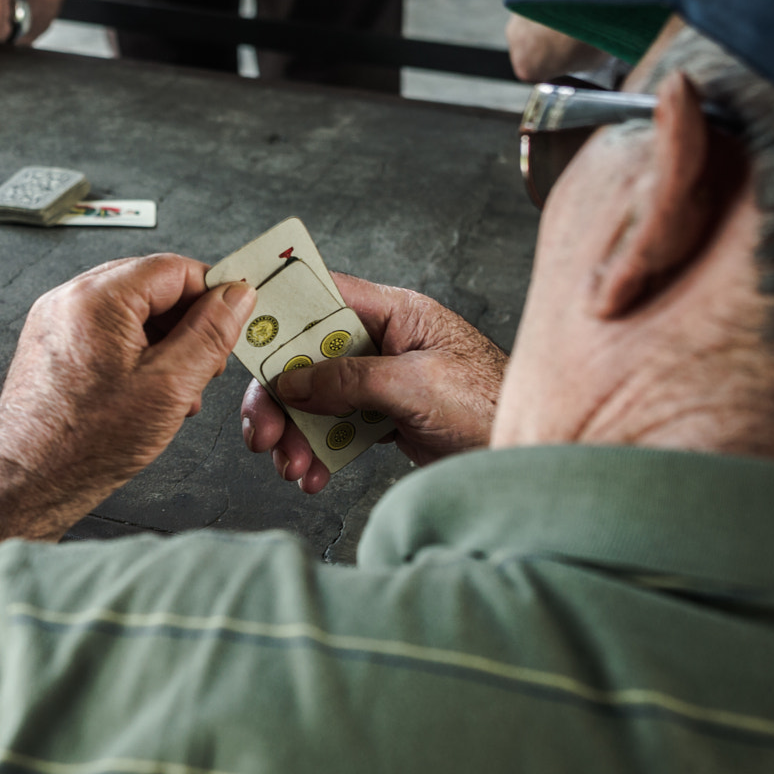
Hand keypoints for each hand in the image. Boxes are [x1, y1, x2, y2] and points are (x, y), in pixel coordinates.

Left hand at [0, 256, 251, 529]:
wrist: (30, 482)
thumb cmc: (86, 444)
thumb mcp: (170, 386)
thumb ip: (209, 334)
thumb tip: (235, 297)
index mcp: (97, 299)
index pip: (174, 268)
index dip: (212, 293)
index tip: (234, 320)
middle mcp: (69, 299)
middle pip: (151, 286)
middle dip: (188, 323)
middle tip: (209, 363)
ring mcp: (55, 321)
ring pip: (130, 311)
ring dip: (164, 342)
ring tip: (178, 388)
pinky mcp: (51, 345)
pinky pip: (105, 331)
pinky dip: (135, 353)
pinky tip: (149, 392)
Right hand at [242, 275, 505, 493]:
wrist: (531, 462)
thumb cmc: (494, 408)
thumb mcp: (417, 386)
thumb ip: (350, 378)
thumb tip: (293, 382)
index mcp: (398, 313)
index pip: (324, 296)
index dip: (280, 309)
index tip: (242, 331)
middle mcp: (386, 342)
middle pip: (308, 357)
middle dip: (278, 398)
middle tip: (262, 433)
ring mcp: (383, 381)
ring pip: (316, 399)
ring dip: (296, 434)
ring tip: (293, 468)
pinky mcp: (386, 417)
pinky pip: (336, 429)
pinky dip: (319, 454)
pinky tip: (315, 477)